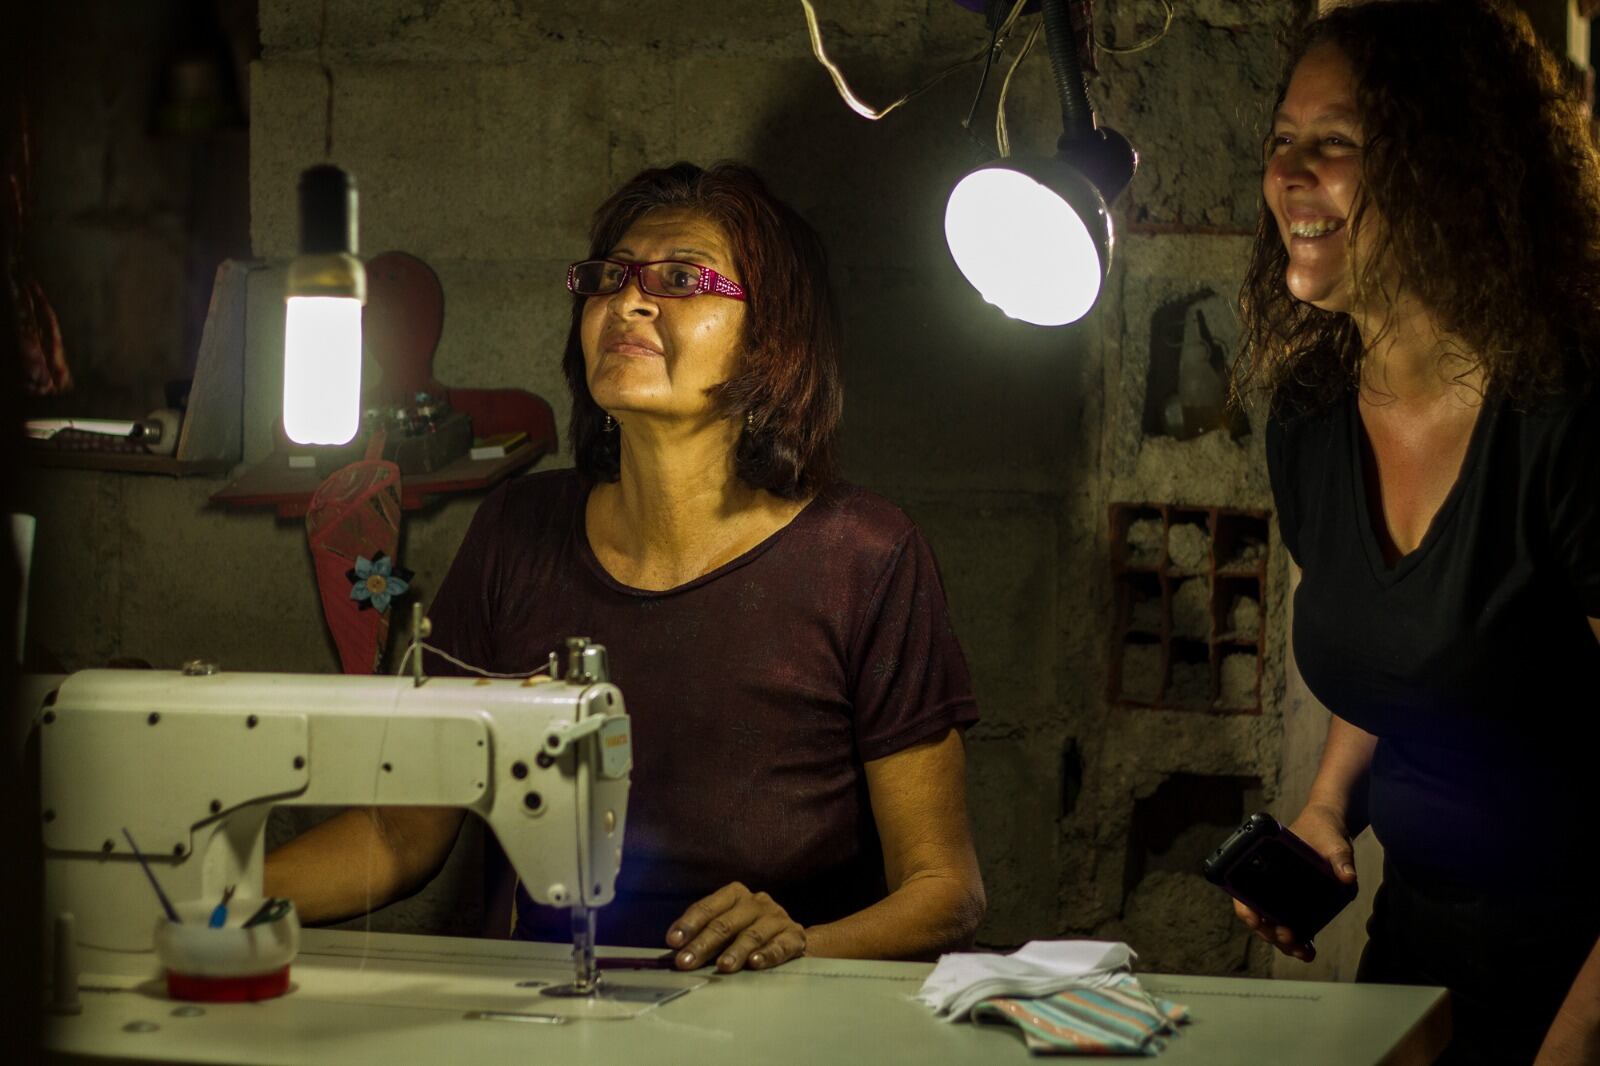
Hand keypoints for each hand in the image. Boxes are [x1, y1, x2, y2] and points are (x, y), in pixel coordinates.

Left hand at [665, 882, 806, 972]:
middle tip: (686, 962)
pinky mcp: (794, 936)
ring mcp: (777, 918)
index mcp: (734, 895)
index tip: (673, 942)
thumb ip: (702, 934)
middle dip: (703, 944)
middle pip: (725, 923)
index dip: (689, 924)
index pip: (707, 908)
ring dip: (735, 951)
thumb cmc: (749, 932)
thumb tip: (675, 950)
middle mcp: (756, 902)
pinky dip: (767, 954)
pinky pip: (780, 945)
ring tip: (722, 966)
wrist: (792, 939)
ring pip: (752, 934)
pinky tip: (755, 963)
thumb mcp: (726, 927)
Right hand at [1232, 804, 1357, 962]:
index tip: (1256, 920)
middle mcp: (1269, 884)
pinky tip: (1308, 950)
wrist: (1328, 827)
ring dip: (1284, 942)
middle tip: (1288, 937)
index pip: (1243, 893)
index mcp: (1263, 866)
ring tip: (1303, 952)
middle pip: (1260, 916)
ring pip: (1274, 925)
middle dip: (1271, 932)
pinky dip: (1297, 940)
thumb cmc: (1322, 830)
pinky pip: (1290, 923)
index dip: (1246, 909)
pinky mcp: (1297, 903)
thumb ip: (1340, 858)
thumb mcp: (1333, 842)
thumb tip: (1347, 878)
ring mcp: (1281, 895)